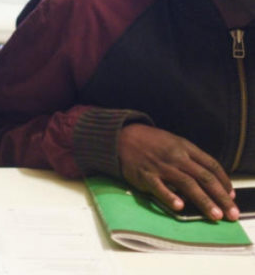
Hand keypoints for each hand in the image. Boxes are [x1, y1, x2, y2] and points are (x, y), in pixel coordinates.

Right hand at [118, 123, 237, 220]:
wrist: (121, 136)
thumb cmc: (151, 142)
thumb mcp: (174, 142)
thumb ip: (191, 158)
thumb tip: (209, 178)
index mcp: (185, 147)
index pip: (211, 165)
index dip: (224, 181)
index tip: (231, 196)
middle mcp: (176, 157)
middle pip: (204, 177)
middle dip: (220, 196)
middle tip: (231, 213)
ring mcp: (160, 166)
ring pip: (187, 184)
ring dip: (203, 201)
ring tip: (214, 215)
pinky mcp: (145, 175)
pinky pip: (159, 187)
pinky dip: (170, 197)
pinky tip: (179, 206)